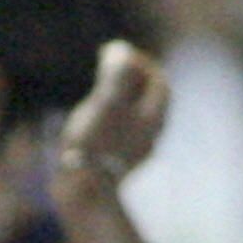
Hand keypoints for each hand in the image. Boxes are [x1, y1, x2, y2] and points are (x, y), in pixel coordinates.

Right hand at [57, 41, 171, 187]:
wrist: (85, 194)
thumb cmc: (94, 147)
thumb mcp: (104, 104)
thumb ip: (114, 75)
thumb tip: (119, 49)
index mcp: (153, 117)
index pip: (157, 80)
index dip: (140, 63)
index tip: (118, 54)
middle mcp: (151, 135)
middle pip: (150, 99)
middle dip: (134, 80)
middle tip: (112, 67)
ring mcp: (137, 153)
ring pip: (137, 119)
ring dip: (124, 101)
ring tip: (103, 92)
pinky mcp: (119, 167)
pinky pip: (123, 136)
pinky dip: (114, 121)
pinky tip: (97, 124)